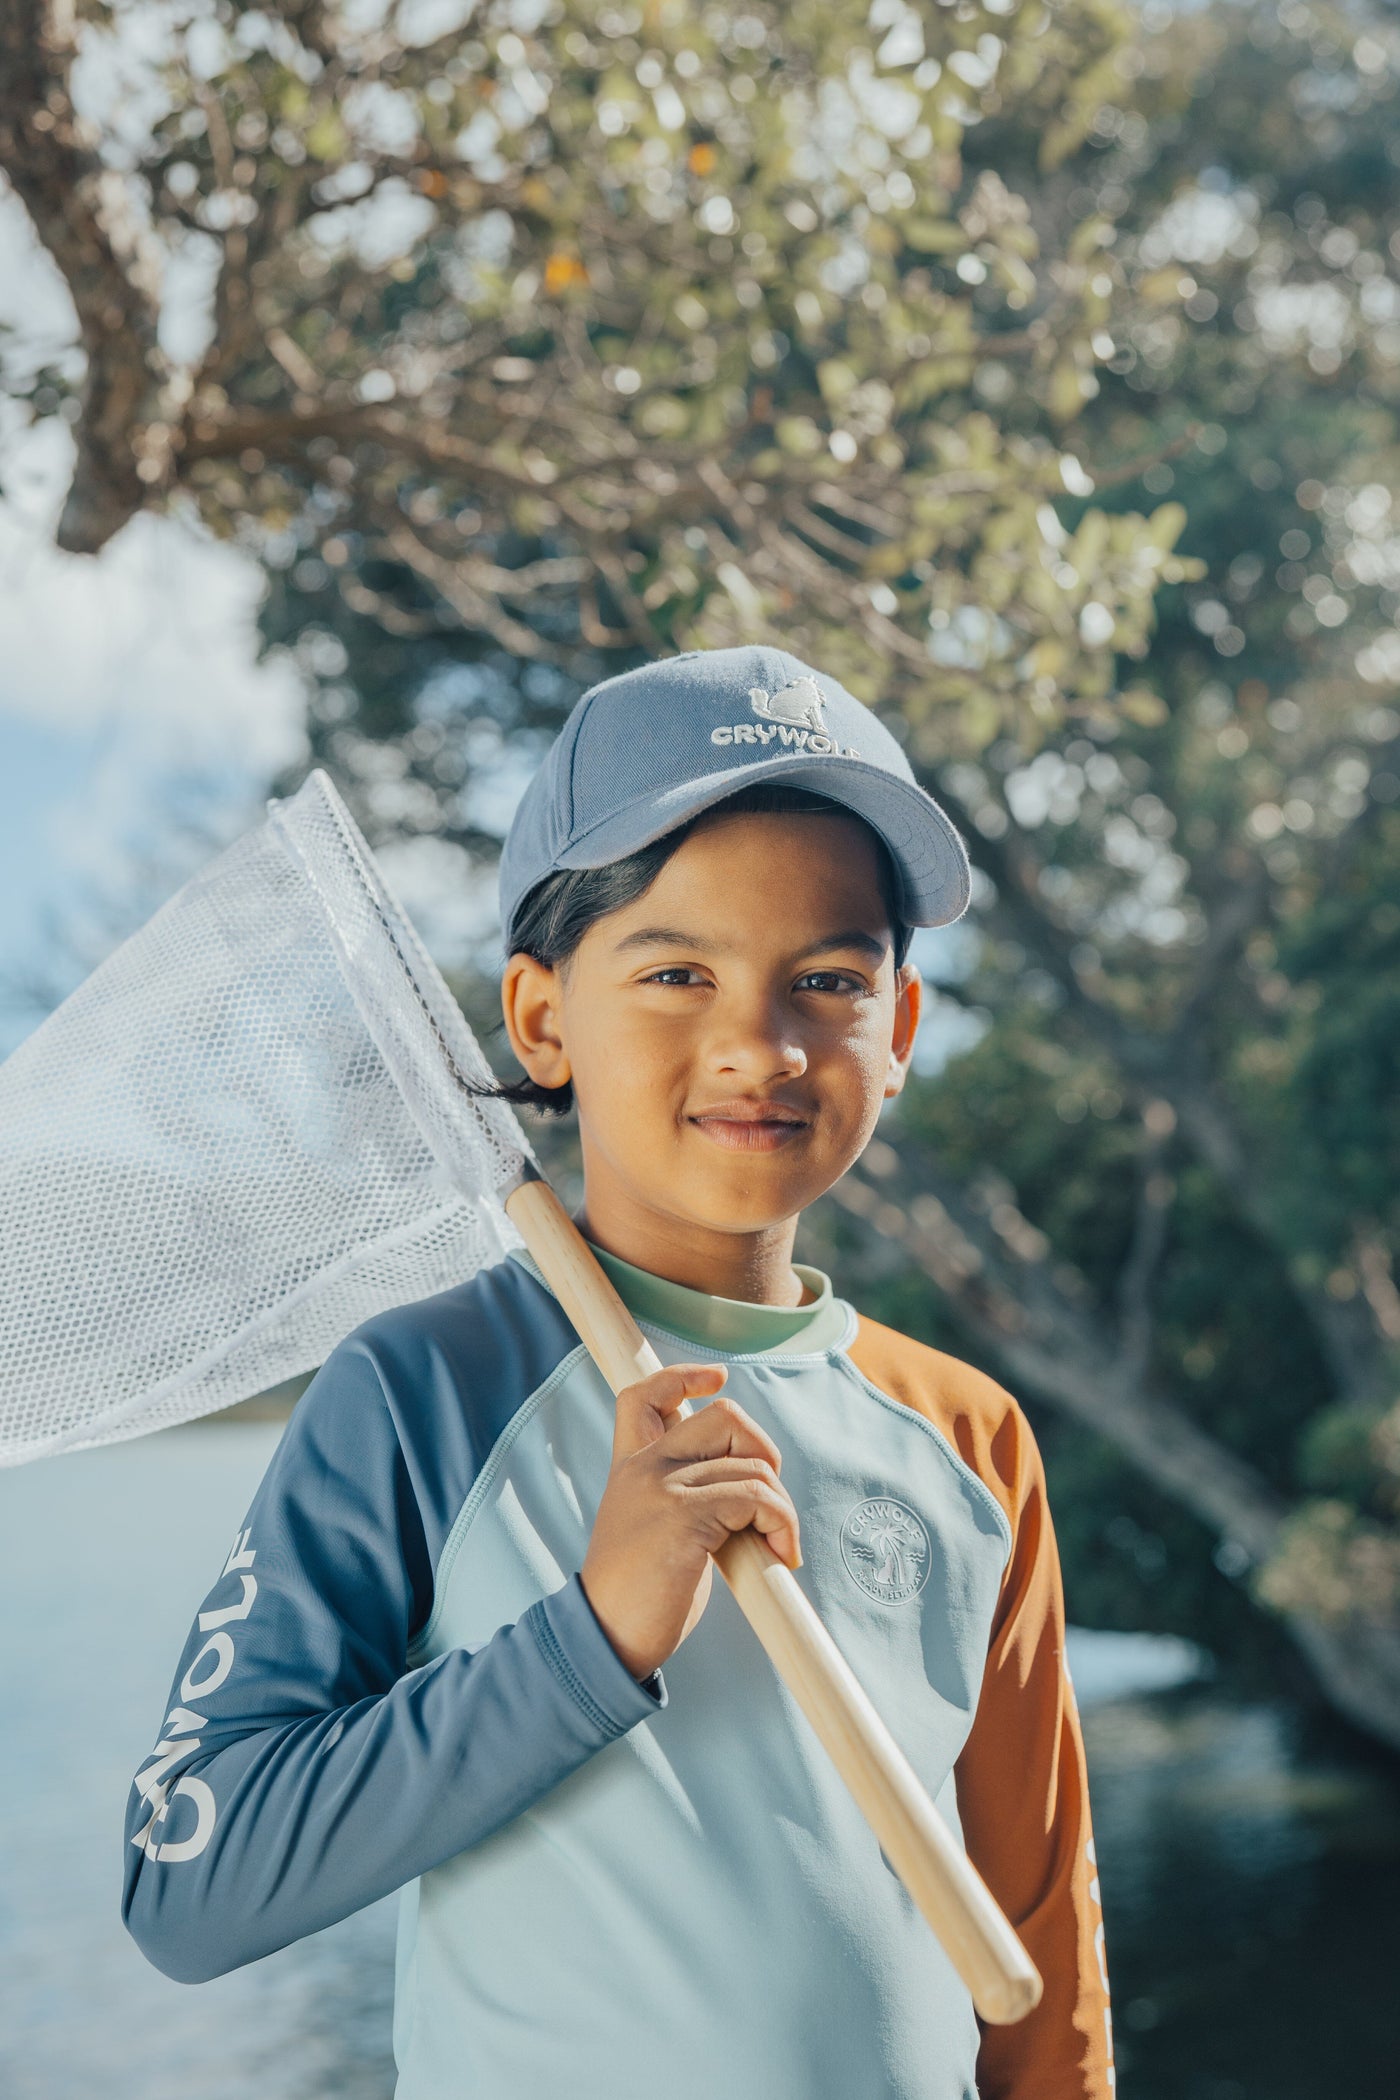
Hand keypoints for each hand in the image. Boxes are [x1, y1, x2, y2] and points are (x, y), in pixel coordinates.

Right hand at [580, 1364, 801, 1681]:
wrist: (605, 1639)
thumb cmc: (636, 1597)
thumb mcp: (652, 1530)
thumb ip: (684, 1497)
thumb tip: (747, 1492)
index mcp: (630, 1469)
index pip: (645, 1395)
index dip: (684, 1377)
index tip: (716, 1378)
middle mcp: (644, 1468)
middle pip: (725, 1415)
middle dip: (763, 1451)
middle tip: (766, 1504)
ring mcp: (664, 1489)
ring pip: (752, 1463)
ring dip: (781, 1506)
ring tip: (776, 1545)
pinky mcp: (685, 1517)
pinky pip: (757, 1497)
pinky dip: (781, 1523)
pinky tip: (779, 1554)